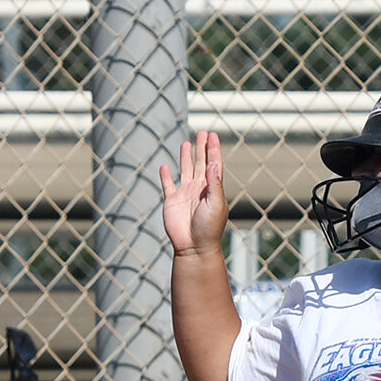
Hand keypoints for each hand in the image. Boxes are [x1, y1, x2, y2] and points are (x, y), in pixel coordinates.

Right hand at [161, 130, 228, 258]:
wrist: (193, 247)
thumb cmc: (209, 228)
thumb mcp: (216, 204)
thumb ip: (214, 184)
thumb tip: (213, 164)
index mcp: (212, 188)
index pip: (213, 164)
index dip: (213, 149)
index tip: (213, 135)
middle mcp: (199, 188)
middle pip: (200, 163)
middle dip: (202, 148)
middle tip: (203, 132)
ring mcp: (185, 194)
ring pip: (185, 170)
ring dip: (186, 156)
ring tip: (187, 143)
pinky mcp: (171, 201)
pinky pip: (167, 185)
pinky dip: (165, 176)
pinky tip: (164, 166)